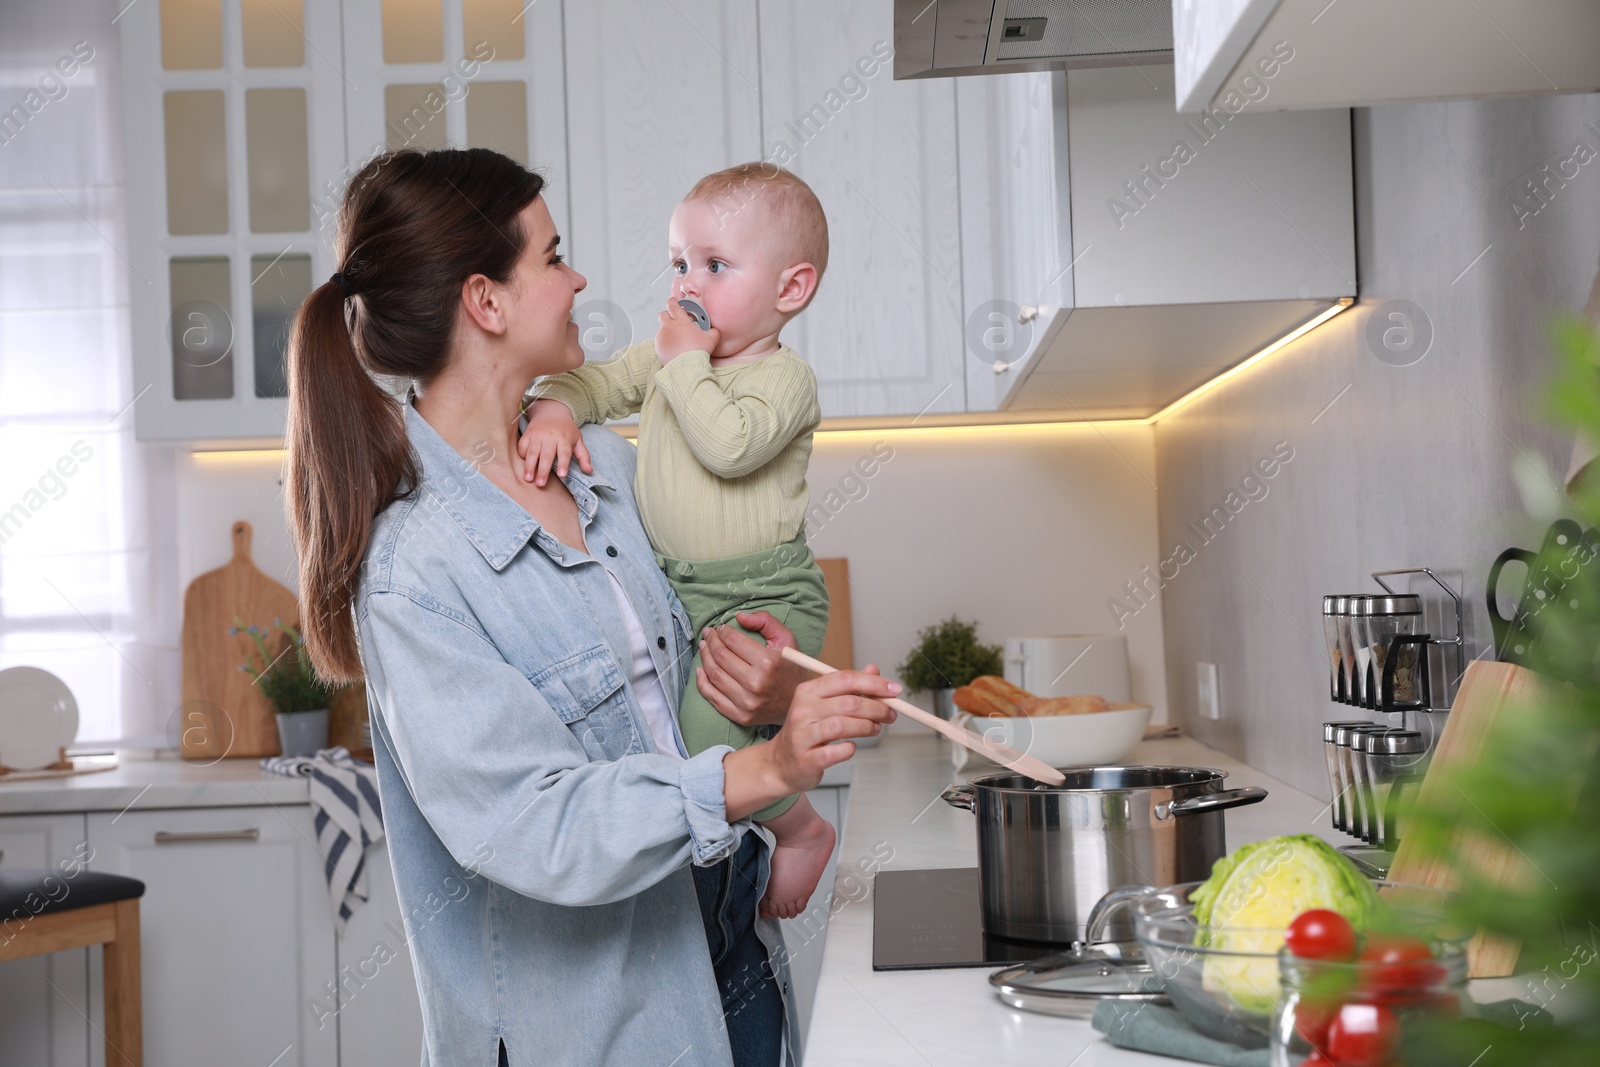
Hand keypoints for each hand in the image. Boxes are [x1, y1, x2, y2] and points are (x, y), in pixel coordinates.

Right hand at [516, 399, 590, 486]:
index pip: (564, 453)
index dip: (563, 464)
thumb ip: (583, 456)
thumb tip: (589, 470)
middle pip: (546, 455)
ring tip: (528, 479)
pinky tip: (523, 466)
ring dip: (530, 466)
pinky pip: (522, 446)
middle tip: (541, 484)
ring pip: (533, 452)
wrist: (551, 411)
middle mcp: (550, 437)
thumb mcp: (577, 440)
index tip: (562, 476)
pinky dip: (522, 456)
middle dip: (543, 470)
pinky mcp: (527, 434)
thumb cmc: (566, 429)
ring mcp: (537, 435)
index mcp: (564, 439)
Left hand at [656, 298, 719, 364]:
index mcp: (680, 320)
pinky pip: (660, 340)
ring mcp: (661, 336)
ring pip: (662, 328)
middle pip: (663, 314)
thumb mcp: (711, 339)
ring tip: (677, 337)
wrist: (687, 367)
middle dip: (669, 315)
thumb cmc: (698, 351)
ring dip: (668, 329)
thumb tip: (714, 330)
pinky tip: (673, 347)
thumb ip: (712, 331)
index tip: (674, 302)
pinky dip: (665, 341)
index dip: (673, 301)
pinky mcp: (658, 347)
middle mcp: (668, 326)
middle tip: (676, 320)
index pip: (672, 304)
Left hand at [697, 611, 808, 726]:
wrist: (797, 705)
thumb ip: (765, 621)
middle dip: (711, 641)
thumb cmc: (791, 668)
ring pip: (714, 675)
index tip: (720, 628)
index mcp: (768, 662)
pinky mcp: (740, 716)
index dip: (722, 631)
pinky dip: (702, 682)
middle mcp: (755, 683)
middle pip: (721, 656)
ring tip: (704, 647)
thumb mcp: (786, 640)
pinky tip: (700, 670)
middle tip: (708, 634)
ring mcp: (746, 702)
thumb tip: (738, 616)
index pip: (733, 641)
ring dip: (704, 658)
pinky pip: (713, 697)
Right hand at [723, 670, 898, 819]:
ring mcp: (802, 735)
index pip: (845, 678)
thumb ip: (849, 686)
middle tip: (890, 714)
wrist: (781, 763)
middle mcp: (803, 710)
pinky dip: (850, 748)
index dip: (874, 683)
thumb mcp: (823, 704)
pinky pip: (836, 752)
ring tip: (876, 729)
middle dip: (877, 708)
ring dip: (867, 727)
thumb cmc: (807, 731)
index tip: (894, 690)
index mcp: (808, 691)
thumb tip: (874, 670)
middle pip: (848, 703)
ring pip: (843, 725)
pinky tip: (851, 746)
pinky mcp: (807, 758)